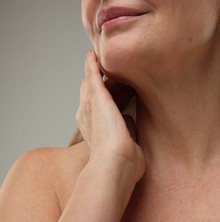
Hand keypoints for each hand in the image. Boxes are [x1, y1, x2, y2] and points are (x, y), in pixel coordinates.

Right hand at [76, 51, 144, 181]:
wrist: (117, 164)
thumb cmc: (125, 164)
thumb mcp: (127, 145)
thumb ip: (127, 130)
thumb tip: (129, 119)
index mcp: (95, 131)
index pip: (97, 111)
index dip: (99, 101)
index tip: (104, 94)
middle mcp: (88, 117)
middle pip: (89, 95)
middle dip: (93, 83)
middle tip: (98, 70)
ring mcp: (90, 106)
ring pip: (89, 83)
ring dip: (92, 71)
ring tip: (95, 59)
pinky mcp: (97, 96)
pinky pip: (92, 75)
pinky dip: (92, 65)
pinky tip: (93, 55)